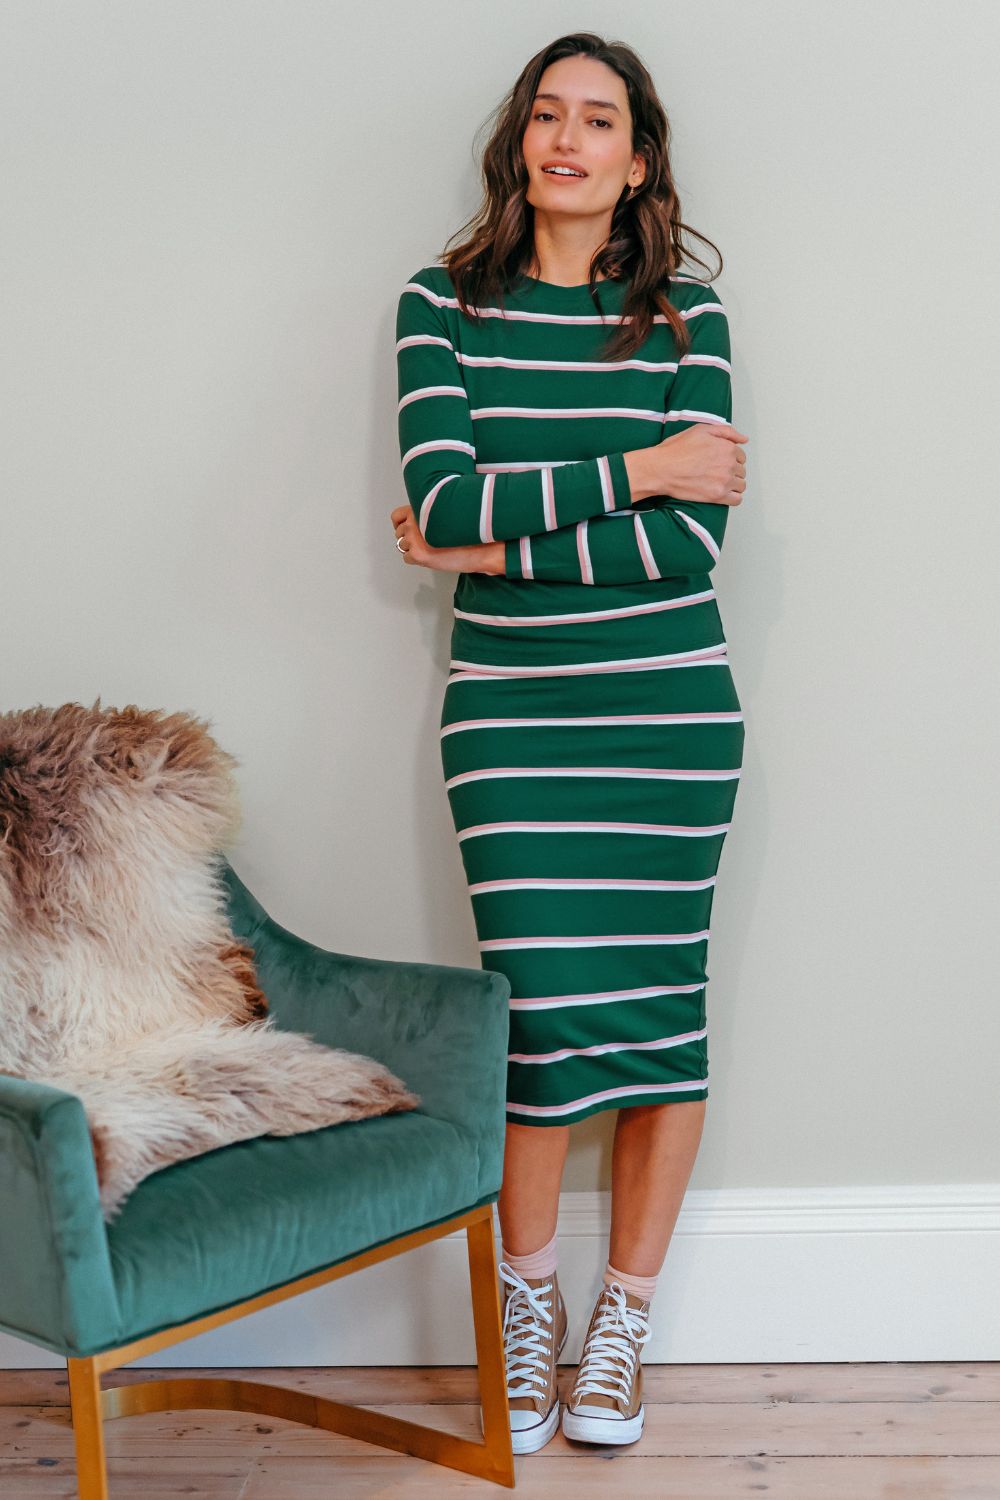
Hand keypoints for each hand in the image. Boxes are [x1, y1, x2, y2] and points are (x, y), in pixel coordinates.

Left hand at [390, 506, 504, 573]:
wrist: (480, 547)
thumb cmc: (468, 531)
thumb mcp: (447, 515)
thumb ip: (429, 515)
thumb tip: (416, 524)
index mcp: (420, 508)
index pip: (396, 516)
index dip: (400, 524)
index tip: (404, 529)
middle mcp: (414, 521)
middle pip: (399, 533)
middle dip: (409, 538)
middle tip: (425, 543)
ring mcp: (414, 538)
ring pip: (403, 546)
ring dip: (413, 549)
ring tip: (431, 549)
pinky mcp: (417, 554)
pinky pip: (408, 559)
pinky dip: (417, 560)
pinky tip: (431, 556)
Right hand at [635, 423, 748, 505]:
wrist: (661, 469)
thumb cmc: (676, 449)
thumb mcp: (701, 430)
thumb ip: (726, 432)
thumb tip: (744, 439)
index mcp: (727, 448)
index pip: (741, 456)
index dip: (730, 458)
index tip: (718, 461)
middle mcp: (729, 464)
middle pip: (741, 471)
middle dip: (731, 471)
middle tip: (715, 472)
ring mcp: (724, 481)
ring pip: (741, 485)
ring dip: (733, 484)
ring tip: (718, 483)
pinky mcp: (717, 496)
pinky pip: (736, 500)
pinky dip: (732, 497)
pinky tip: (721, 493)